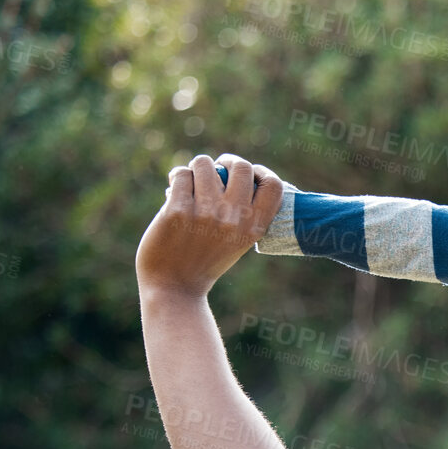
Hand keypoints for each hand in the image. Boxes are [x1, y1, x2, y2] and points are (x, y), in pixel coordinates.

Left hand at [135, 153, 281, 297]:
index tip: (249, 173)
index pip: (273, 185)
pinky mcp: (178, 210)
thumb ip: (243, 211)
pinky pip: (181, 174)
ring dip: (197, 168)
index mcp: (254, 227)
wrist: (175, 286)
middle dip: (226, 161)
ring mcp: (205, 213)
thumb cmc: (206, 260)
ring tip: (192, 181)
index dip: (261, 172)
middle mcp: (234, 218)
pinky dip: (177, 177)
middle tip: (217, 170)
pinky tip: (174, 189)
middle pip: (240, 166)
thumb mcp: (238, 240)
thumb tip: (233, 170)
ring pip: (205, 163)